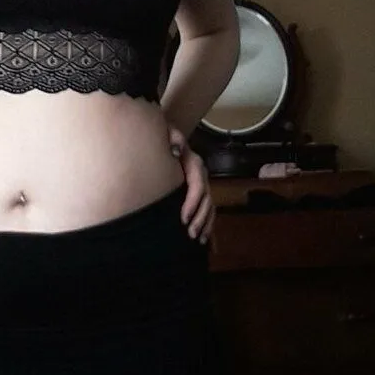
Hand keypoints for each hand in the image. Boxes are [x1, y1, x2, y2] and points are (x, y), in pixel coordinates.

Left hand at [168, 125, 214, 244]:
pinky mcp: (199, 193)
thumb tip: (176, 150)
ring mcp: (202, 185)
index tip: (183, 218)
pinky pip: (208, 211)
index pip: (198, 185)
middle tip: (190, 233)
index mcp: (195, 163)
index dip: (193, 202)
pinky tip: (206, 242)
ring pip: (210, 208)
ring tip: (197, 240)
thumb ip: (172, 138)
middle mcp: (201, 176)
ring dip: (206, 225)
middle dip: (200, 218)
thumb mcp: (168, 132)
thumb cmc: (165, 137)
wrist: (168, 137)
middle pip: (207, 200)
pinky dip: (209, 226)